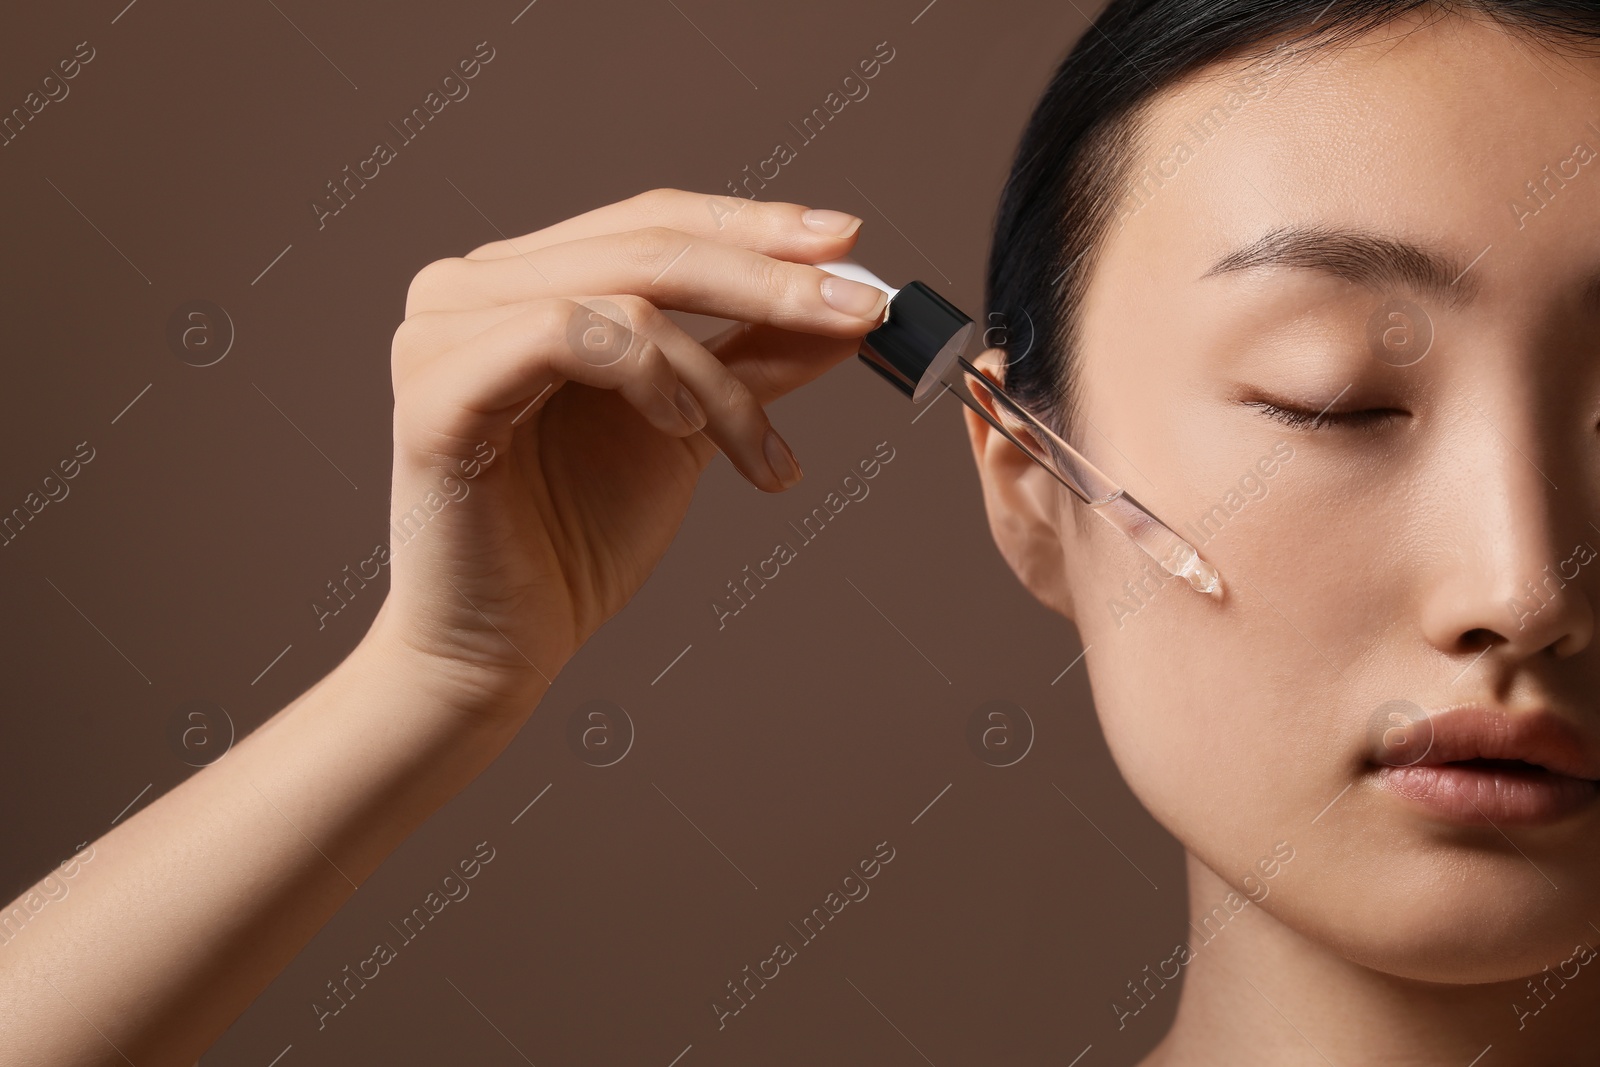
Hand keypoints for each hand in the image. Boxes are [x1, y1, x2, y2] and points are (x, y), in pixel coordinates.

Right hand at [366, 188, 888, 718]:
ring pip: (625, 296)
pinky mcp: (438, 390)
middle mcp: (471, 287)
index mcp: (522, 282)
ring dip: (716, 375)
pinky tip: (679, 428)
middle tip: (859, 311)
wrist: (500, 648)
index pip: (653, 221)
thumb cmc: (575, 540)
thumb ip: (750, 359)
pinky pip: (563, 333)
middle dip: (770, 278)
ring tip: (756, 448)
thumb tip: (847, 307)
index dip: (754, 225)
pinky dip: (645, 373)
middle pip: (647, 243)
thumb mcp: (688, 429)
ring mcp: (443, 331)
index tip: (850, 243)